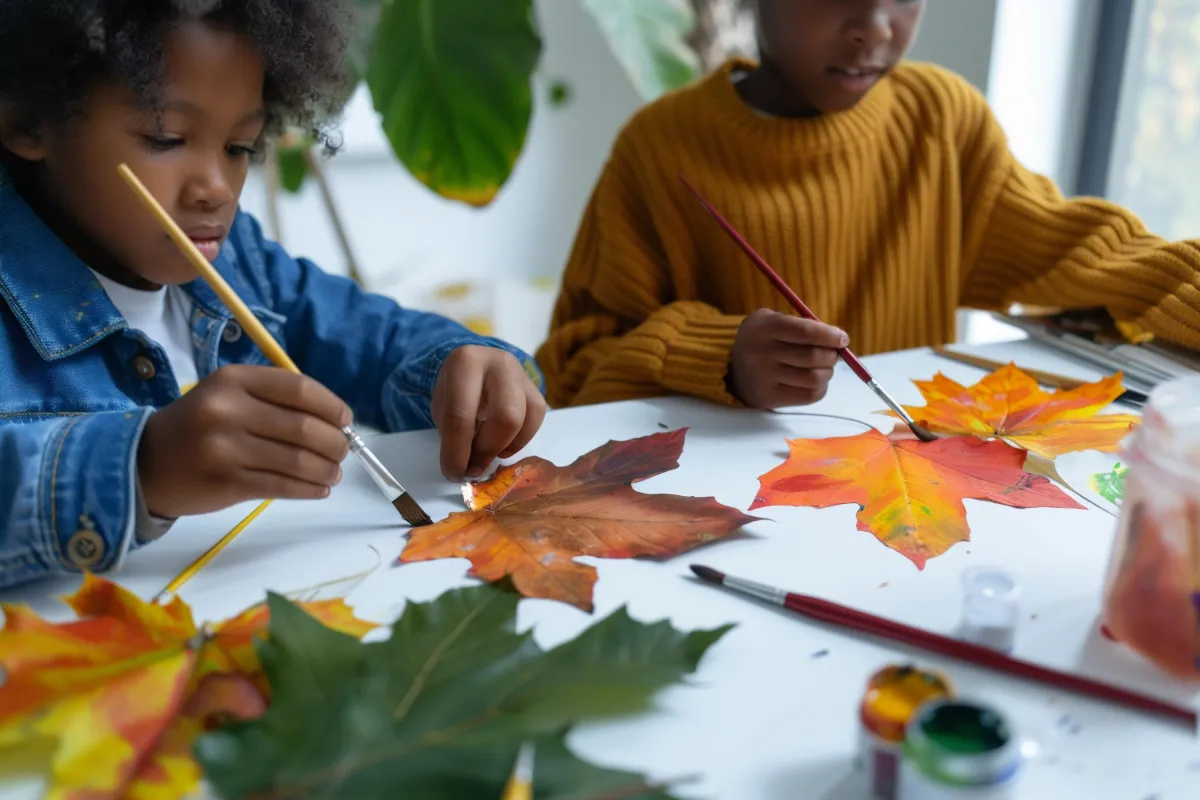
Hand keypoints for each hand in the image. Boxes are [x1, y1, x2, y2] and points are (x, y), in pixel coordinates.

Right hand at [138, 365, 351, 517]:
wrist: (144, 463)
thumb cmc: (197, 426)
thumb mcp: (228, 396)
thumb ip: (274, 400)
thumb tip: (334, 421)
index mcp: (234, 380)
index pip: (299, 389)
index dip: (331, 406)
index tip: (345, 420)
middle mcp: (228, 410)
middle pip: (303, 427)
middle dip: (335, 442)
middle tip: (343, 452)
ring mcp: (226, 448)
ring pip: (297, 460)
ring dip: (326, 469)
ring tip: (334, 473)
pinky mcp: (226, 483)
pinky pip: (282, 486)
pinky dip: (309, 489)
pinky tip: (319, 489)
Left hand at [432, 346, 547, 480]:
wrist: (475, 367)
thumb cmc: (456, 390)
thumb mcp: (444, 406)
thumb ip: (453, 434)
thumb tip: (468, 469)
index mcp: (466, 362)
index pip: (461, 415)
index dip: (457, 452)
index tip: (454, 473)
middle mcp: (499, 363)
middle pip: (505, 416)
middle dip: (487, 450)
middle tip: (474, 466)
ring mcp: (522, 375)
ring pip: (524, 420)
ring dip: (504, 447)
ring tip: (487, 453)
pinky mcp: (536, 389)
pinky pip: (536, 421)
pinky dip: (519, 441)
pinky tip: (503, 445)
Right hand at [727, 309, 847, 409]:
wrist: (734, 368)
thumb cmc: (763, 339)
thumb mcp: (773, 320)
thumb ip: (804, 325)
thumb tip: (838, 340)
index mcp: (764, 328)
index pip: (805, 332)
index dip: (830, 335)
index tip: (843, 339)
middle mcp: (761, 353)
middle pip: (812, 357)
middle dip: (832, 355)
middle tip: (833, 354)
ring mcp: (763, 378)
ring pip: (814, 378)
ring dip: (827, 372)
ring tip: (823, 367)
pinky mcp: (768, 398)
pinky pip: (809, 396)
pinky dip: (820, 388)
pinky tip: (815, 381)